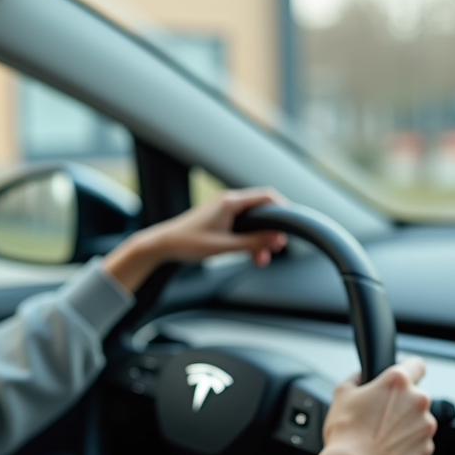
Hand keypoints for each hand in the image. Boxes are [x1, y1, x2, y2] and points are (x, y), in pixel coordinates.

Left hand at [101, 188, 287, 291]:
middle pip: (261, 210)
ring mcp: (224, 209)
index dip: (283, 208)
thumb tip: (277, 240)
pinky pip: (242, 226)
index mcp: (230, 202)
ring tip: (261, 259)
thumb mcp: (225, 246)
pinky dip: (248, 239)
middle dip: (270, 230)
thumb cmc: (188, 243)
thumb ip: (253, 243)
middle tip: (274, 250)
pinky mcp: (220, 219)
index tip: (290, 225)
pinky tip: (250, 255)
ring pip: (252, 221)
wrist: (163, 244)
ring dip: (259, 239)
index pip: (266, 196)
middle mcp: (228, 201)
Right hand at [301, 357, 436, 454]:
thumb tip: (359, 378)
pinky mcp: (426, 448)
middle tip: (379, 415)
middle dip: (401, 403)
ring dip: (405, 424)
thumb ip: (354, 379)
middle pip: (415, 395)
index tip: (403, 379)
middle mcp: (417, 401)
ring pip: (418, 419)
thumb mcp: (341, 395)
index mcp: (398, 382)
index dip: (408, 370)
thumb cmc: (346, 433)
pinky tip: (387, 448)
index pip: (416, 364)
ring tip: (381, 435)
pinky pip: (419, 441)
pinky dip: (407, 443)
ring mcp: (425, 426)